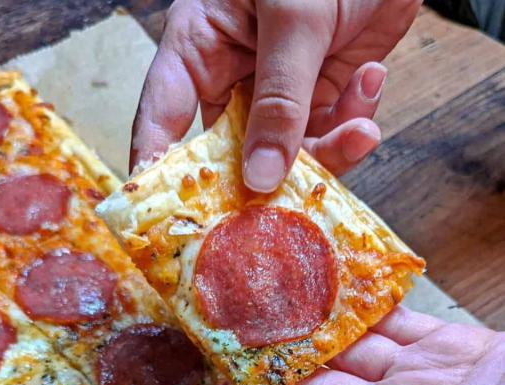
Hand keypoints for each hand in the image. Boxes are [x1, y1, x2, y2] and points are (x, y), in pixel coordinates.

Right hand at [131, 0, 421, 187]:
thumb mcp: (296, 18)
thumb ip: (281, 99)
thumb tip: (260, 179)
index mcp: (201, 45)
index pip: (163, 117)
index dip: (159, 169)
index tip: (165, 218)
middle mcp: (234, 76)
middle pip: (231, 153)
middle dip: (263, 180)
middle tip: (289, 207)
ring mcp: (279, 90)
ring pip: (290, 155)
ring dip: (329, 152)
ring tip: (361, 129)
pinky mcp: (323, 95)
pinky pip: (331, 135)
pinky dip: (355, 122)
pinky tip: (371, 78)